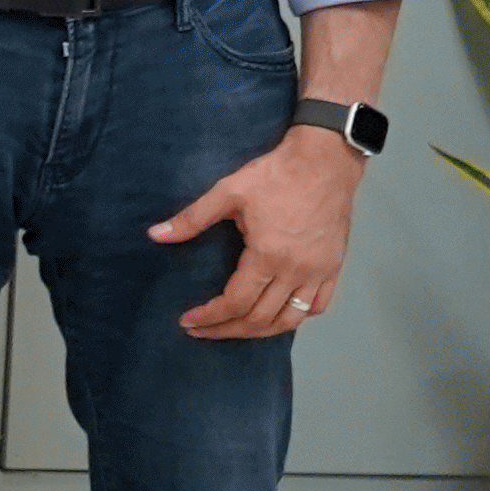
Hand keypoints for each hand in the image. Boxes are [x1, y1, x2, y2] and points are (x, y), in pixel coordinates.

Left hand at [156, 131, 362, 338]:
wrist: (325, 160)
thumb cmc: (277, 174)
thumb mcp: (228, 192)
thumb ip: (191, 219)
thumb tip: (155, 235)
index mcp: (269, 256)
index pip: (235, 303)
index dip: (209, 317)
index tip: (187, 321)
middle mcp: (297, 270)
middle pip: (260, 318)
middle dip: (228, 330)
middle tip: (202, 330)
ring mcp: (320, 270)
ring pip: (291, 319)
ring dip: (261, 331)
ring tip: (234, 330)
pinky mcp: (335, 265)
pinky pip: (318, 305)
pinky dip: (296, 317)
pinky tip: (277, 316)